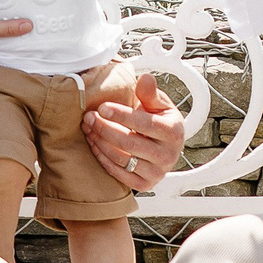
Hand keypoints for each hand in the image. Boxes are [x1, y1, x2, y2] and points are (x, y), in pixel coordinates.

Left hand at [81, 72, 183, 190]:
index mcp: (174, 132)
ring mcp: (157, 172)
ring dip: (100, 142)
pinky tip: (93, 143)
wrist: (165, 146)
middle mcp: (168, 155)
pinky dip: (102, 158)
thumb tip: (145, 78)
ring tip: (88, 128)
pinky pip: (118, 173)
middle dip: (105, 129)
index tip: (102, 107)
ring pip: (122, 159)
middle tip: (88, 117)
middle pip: (130, 143)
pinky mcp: (144, 184)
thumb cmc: (159, 121)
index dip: (122, 115)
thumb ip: (150, 93)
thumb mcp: (159, 104)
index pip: (145, 123)